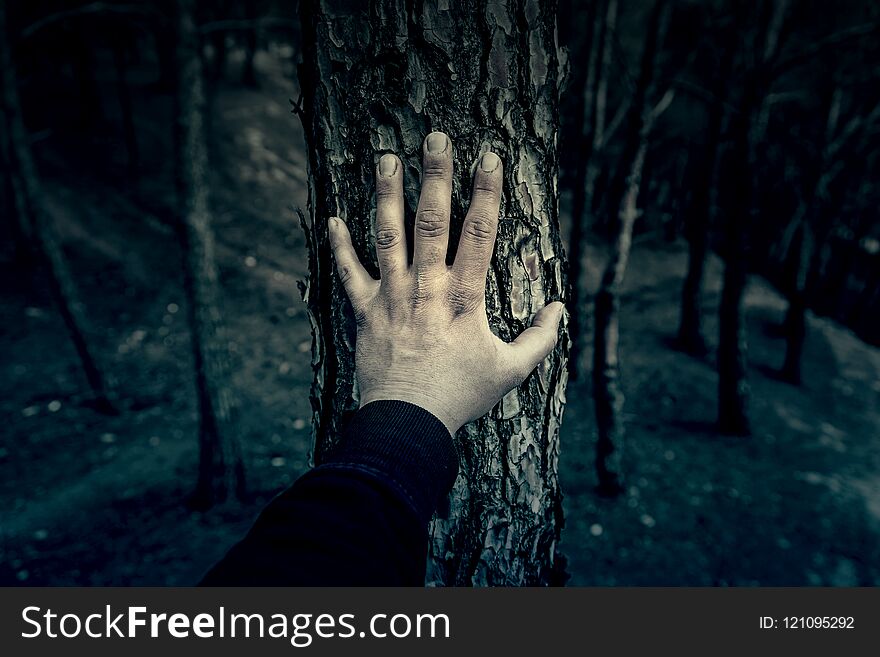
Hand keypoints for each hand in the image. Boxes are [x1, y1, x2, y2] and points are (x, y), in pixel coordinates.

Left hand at [328, 131, 563, 434]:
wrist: (408, 422)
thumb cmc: (461, 395)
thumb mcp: (510, 371)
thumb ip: (540, 339)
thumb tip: (560, 309)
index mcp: (465, 297)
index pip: (480, 234)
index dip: (487, 193)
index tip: (490, 157)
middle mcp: (427, 287)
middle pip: (432, 221)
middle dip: (436, 175)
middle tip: (436, 136)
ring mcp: (393, 296)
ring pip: (389, 236)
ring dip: (387, 195)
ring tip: (386, 158)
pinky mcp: (366, 312)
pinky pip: (350, 274)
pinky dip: (340, 248)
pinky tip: (331, 220)